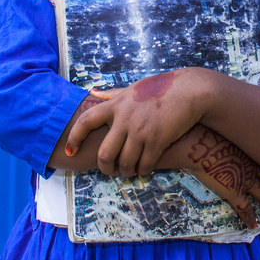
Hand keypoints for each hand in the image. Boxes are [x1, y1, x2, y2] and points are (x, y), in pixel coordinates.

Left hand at [65, 69, 206, 176]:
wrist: (190, 91)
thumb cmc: (160, 89)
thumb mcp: (133, 88)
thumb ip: (112, 94)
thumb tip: (92, 92)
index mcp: (116, 104)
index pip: (86, 121)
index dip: (74, 137)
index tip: (70, 151)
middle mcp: (125, 118)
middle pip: (105, 153)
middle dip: (105, 167)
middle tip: (109, 170)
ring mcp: (141, 130)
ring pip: (125, 163)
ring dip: (126, 171)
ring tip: (129, 170)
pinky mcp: (158, 140)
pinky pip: (144, 165)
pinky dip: (143, 170)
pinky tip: (145, 168)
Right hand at [174, 125, 259, 228]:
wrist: (202, 146)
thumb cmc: (206, 134)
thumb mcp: (221, 130)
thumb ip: (223, 134)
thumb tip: (215, 127)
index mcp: (247, 150)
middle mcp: (250, 166)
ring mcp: (244, 180)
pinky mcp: (234, 193)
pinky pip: (244, 208)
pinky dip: (249, 217)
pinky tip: (253, 224)